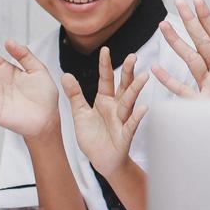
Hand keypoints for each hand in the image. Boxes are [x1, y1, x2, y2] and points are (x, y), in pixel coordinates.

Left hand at [63, 47, 149, 177]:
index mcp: (105, 101)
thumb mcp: (80, 114)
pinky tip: (144, 108)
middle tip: (133, 56)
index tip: (105, 49)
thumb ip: (75, 95)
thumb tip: (66, 75)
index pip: (106, 79)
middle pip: (123, 86)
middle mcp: (116, 107)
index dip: (105, 65)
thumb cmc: (94, 137)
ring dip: (136, 90)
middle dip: (128, 72)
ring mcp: (122, 120)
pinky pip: (132, 124)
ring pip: (130, 102)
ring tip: (143, 77)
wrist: (101, 160)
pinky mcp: (126, 135)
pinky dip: (138, 117)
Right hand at [153, 0, 209, 98]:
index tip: (197, 1)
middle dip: (190, 22)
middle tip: (179, 2)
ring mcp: (207, 86)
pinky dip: (169, 81)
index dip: (206, 18)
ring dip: (177, 43)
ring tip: (164, 26)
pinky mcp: (202, 102)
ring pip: (189, 60)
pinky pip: (182, 90)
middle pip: (200, 42)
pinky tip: (156, 70)